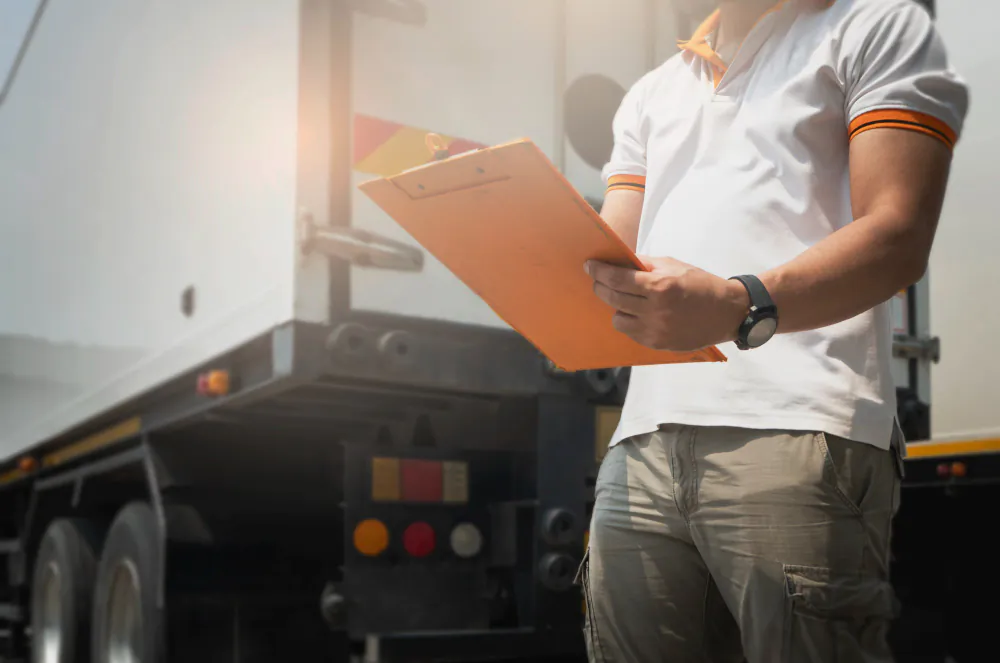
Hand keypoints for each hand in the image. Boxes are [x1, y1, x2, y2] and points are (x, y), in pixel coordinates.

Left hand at [585, 256, 748, 351]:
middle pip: (613, 298)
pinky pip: (631, 332)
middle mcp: (655, 311)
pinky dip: (630, 321)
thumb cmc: (700, 284)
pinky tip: (638, 313)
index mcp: (660, 286)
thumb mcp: (673, 265)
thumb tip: (618, 260)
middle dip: (601, 287)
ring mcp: (656, 330)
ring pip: (618, 319)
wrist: (726, 312)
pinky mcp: (657, 344)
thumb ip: (644, 264)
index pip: (618, 279)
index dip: (599, 271)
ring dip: (617, 307)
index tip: (589, 266)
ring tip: (626, 300)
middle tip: (598, 280)